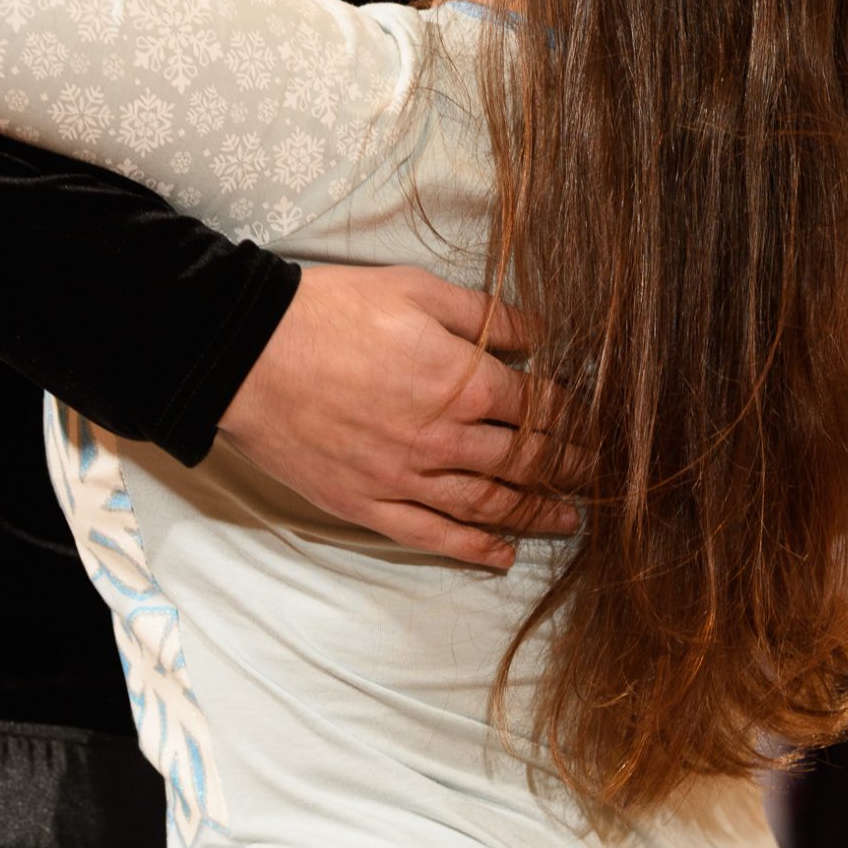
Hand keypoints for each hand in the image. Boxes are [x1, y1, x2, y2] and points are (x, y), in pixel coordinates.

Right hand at [216, 263, 578, 569]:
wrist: (248, 354)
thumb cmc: (331, 312)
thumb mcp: (417, 290)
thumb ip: (484, 315)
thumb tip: (538, 334)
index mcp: (462, 381)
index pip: (540, 407)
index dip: (575, 418)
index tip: (598, 425)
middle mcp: (444, 439)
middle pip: (525, 461)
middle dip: (569, 469)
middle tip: (599, 475)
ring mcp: (406, 479)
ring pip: (489, 506)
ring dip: (537, 515)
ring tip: (571, 521)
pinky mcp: (368, 504)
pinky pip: (433, 536)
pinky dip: (474, 550)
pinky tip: (503, 556)